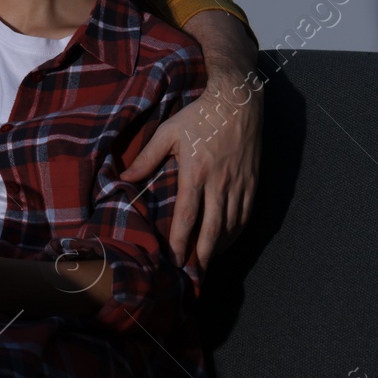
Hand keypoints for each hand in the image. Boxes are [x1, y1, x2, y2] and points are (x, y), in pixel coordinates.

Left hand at [124, 79, 261, 269]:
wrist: (238, 102)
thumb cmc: (199, 116)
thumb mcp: (168, 133)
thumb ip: (146, 158)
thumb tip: (124, 179)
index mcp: (196, 173)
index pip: (188, 217)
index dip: (180, 242)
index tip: (173, 260)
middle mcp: (219, 183)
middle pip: (212, 230)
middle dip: (201, 256)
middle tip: (192, 275)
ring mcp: (239, 185)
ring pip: (231, 227)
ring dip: (219, 249)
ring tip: (206, 264)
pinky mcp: (253, 183)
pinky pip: (246, 216)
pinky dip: (236, 234)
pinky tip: (226, 242)